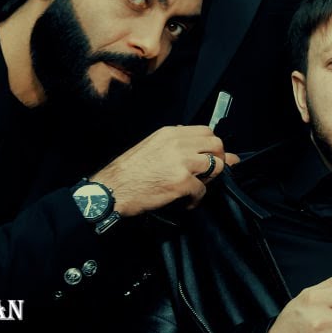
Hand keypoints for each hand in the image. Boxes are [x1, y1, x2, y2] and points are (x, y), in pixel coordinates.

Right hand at [90, 125, 237, 216]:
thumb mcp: (152, 146)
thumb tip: (199, 147)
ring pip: (216, 166)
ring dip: (209, 179)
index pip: (206, 131)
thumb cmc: (129, 171)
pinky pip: (202, 190)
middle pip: (216, 146)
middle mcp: (178, 144)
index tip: (211, 155)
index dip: (212, 145)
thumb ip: (176, 143)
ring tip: (195, 187)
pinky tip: (186, 201)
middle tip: (209, 173)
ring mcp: (182, 162)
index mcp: (171, 133)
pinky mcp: (181, 182)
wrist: (112, 189)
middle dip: (218, 159)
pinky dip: (196, 198)